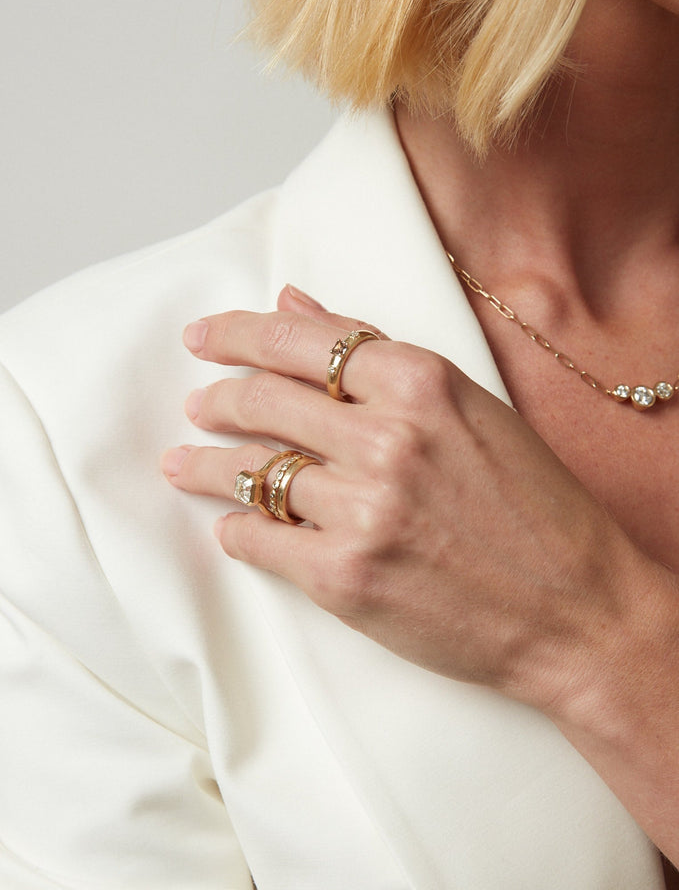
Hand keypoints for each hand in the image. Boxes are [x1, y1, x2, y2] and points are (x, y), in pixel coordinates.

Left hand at [162, 286, 658, 715]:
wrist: (575, 610)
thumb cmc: (534, 506)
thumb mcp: (471, 408)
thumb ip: (380, 355)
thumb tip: (297, 306)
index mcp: (423, 383)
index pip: (304, 340)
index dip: (241, 333)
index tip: (207, 337)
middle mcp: (388, 438)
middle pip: (266, 398)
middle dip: (218, 397)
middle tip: (199, 404)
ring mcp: (364, 510)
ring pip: (253, 470)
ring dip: (207, 464)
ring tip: (184, 463)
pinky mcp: (346, 578)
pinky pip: (259, 540)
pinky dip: (237, 529)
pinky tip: (232, 526)